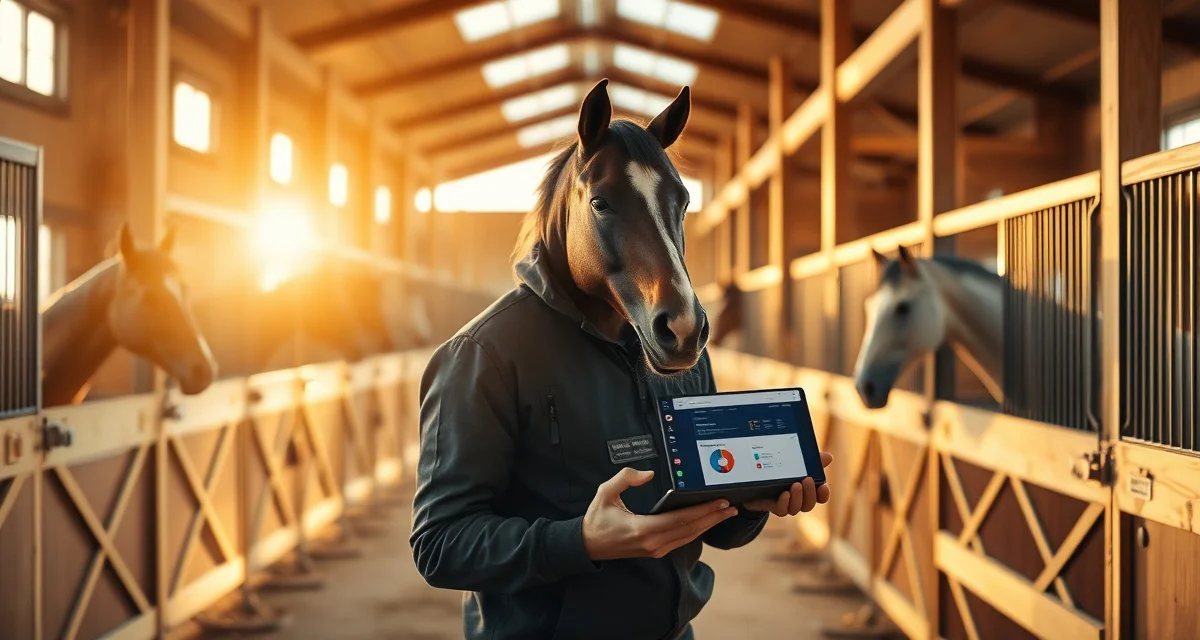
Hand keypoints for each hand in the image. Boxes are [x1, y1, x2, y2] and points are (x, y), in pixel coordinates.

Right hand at [582, 468, 738, 560]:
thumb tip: (649, 474)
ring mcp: (655, 549)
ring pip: (689, 537)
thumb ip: (626, 478)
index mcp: (643, 529)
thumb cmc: (597, 519)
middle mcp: (653, 542)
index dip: (704, 510)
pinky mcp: (655, 551)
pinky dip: (696, 530)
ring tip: (725, 513)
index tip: (720, 502)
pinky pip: (681, 540)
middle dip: (713, 517)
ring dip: (708, 524)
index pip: (681, 519)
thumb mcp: (605, 493)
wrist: (587, 546)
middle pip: (691, 529)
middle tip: (732, 506)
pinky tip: (706, 522)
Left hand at [744, 452, 833, 515]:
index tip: (824, 486)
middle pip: (809, 504)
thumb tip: (829, 457)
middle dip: (810, 493)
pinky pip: (781, 509)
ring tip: (795, 485)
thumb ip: (812, 462)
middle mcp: (797, 500)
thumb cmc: (780, 472)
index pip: (820, 497)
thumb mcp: (796, 464)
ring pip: (796, 509)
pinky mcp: (771, 506)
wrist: (754, 480)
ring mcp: (785, 504)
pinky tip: (785, 494)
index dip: (824, 494)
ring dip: (798, 498)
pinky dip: (784, 503)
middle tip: (807, 480)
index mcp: (805, 490)